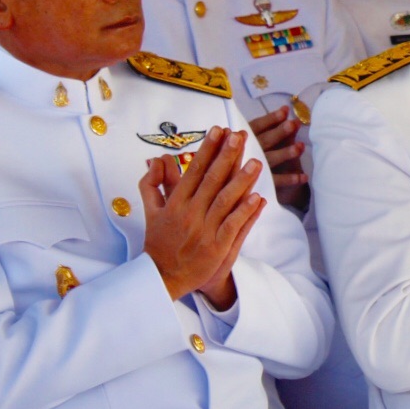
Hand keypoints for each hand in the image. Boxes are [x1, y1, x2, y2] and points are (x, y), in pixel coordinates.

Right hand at [140, 127, 267, 305]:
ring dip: (241, 180)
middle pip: (211, 180)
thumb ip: (151, 184)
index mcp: (175, 203)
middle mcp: (190, 214)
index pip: (194, 170)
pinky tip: (258, 197)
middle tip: (239, 136)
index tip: (219, 131)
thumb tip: (155, 160)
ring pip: (225, 200)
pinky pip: (233, 226)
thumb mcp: (150, 212)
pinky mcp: (216, 247)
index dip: (207, 149)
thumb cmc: (159, 243)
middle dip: (226, 156)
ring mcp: (204, 231)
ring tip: (256, 162)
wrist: (162, 277)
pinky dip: (245, 211)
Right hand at [247, 106, 307, 208]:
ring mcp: (252, 168)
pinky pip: (276, 181)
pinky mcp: (259, 184)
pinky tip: (304, 176)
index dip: (271, 119)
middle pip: (264, 141)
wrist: (220, 182)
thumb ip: (265, 124)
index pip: (257, 126)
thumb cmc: (237, 152)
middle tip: (293, 124)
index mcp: (242, 138)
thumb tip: (286, 109)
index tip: (285, 111)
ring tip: (301, 146)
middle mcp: (247, 152)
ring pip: (270, 160)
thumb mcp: (244, 135)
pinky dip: (290, 179)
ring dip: (286, 153)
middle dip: (279, 132)